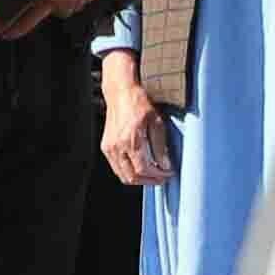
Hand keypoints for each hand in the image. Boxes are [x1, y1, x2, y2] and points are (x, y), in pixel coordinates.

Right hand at [101, 59, 172, 183]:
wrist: (121, 93)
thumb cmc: (138, 103)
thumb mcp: (157, 122)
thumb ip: (160, 146)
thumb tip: (165, 164)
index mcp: (131, 141)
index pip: (144, 169)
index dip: (158, 175)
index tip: (168, 173)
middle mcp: (118, 147)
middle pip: (132, 177)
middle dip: (149, 181)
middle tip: (161, 178)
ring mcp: (109, 148)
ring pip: (123, 175)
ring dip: (139, 179)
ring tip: (152, 175)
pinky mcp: (106, 147)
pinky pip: (117, 167)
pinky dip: (128, 172)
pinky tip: (139, 167)